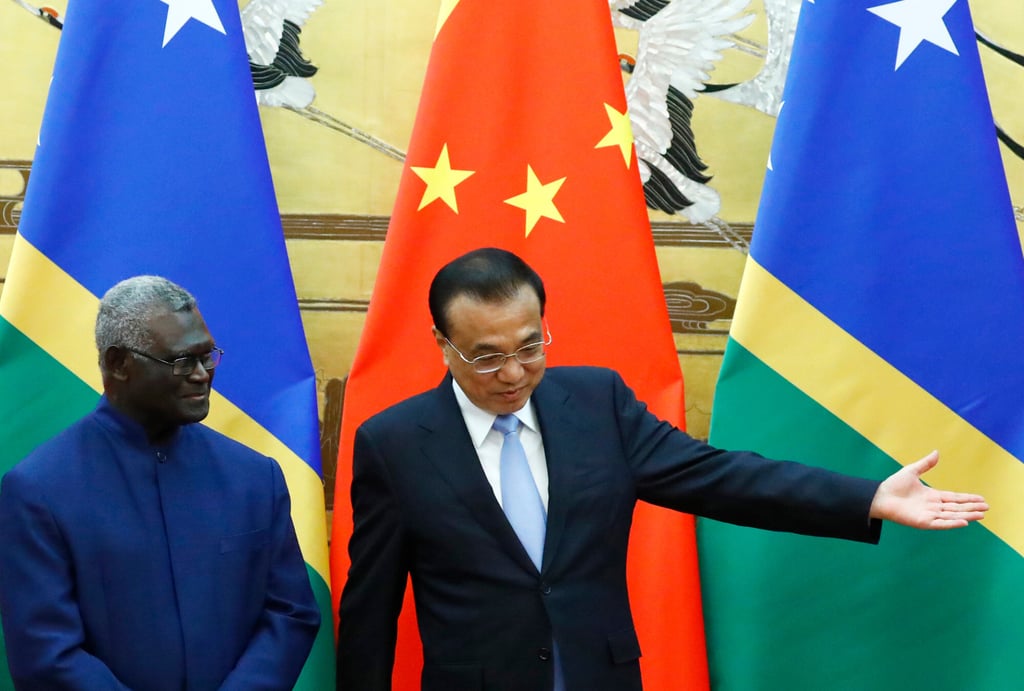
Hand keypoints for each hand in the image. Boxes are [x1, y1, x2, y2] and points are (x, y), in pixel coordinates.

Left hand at [869, 450, 987, 528]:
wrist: (879, 496)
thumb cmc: (893, 485)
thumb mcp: (912, 471)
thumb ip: (925, 464)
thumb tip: (936, 452)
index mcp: (932, 496)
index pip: (954, 498)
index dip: (968, 499)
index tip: (981, 499)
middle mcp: (932, 507)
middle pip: (956, 508)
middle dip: (971, 508)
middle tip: (987, 508)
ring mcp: (928, 515)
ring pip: (952, 516)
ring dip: (967, 515)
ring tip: (981, 514)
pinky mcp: (923, 522)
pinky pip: (941, 523)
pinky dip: (952, 523)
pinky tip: (964, 522)